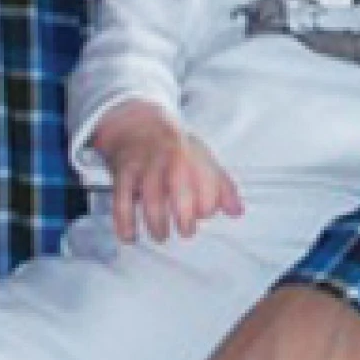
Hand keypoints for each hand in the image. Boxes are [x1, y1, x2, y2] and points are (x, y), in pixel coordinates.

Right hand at [93, 102, 243, 242]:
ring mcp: (145, 165)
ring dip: (157, 224)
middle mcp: (170, 158)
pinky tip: (130, 236)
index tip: (204, 215)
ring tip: (161, 236)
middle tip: (186, 231)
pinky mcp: (123, 173)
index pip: (207, 183)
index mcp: (194, 154)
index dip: (207, 204)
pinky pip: (121, 200)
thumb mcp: (202, 158)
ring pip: (151, 198)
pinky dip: (124, 222)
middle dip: (185, 217)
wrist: (137, 123)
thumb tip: (237, 212)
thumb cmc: (175, 148)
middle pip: (180, 189)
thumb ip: (222, 186)